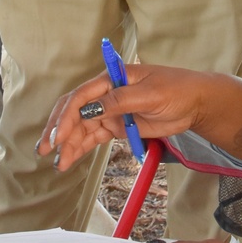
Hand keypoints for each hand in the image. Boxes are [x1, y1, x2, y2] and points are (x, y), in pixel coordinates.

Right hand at [38, 63, 223, 173]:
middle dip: (58, 130)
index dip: (67, 117)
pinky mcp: (117, 126)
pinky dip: (80, 148)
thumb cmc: (176, 90)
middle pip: (74, 112)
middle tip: (46, 150)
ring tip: (58, 164)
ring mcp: (110, 111)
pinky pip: (93, 137)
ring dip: (68, 144)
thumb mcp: (149, 94)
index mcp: (111, 79)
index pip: (81, 97)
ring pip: (81, 128)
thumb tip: (90, 110)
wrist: (195, 103)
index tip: (59, 136)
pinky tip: (69, 159)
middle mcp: (106, 94)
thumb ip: (118, 101)